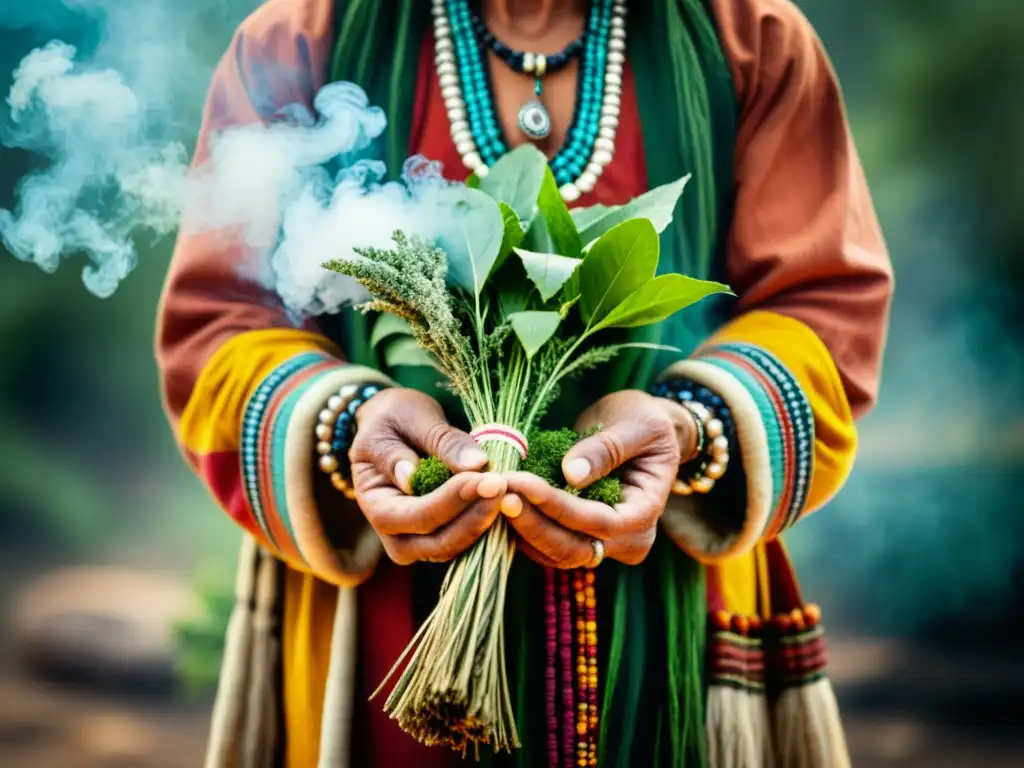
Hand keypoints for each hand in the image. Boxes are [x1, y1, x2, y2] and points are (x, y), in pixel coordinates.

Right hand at [349, 388, 506, 564]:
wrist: (396, 424)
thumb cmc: (396, 418)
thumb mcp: (411, 418)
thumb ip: (440, 441)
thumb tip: (472, 465)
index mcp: (375, 503)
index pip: (415, 516)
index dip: (452, 501)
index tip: (485, 477)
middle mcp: (392, 533)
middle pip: (436, 543)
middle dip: (473, 517)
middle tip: (502, 485)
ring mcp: (416, 541)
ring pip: (454, 548)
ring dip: (483, 523)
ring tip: (506, 489)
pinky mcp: (440, 536)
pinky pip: (465, 542)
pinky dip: (487, 524)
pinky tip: (506, 500)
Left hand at [501, 390, 694, 566]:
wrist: (639, 429)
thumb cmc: (643, 421)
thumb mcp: (637, 425)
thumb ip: (607, 449)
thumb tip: (571, 474)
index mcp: (645, 512)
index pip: (600, 522)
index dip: (558, 506)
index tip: (522, 482)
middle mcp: (625, 539)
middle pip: (573, 548)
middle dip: (533, 523)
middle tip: (500, 491)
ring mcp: (600, 543)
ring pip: (554, 553)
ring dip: (521, 528)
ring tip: (493, 494)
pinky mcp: (576, 535)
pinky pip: (544, 544)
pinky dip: (521, 528)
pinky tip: (498, 502)